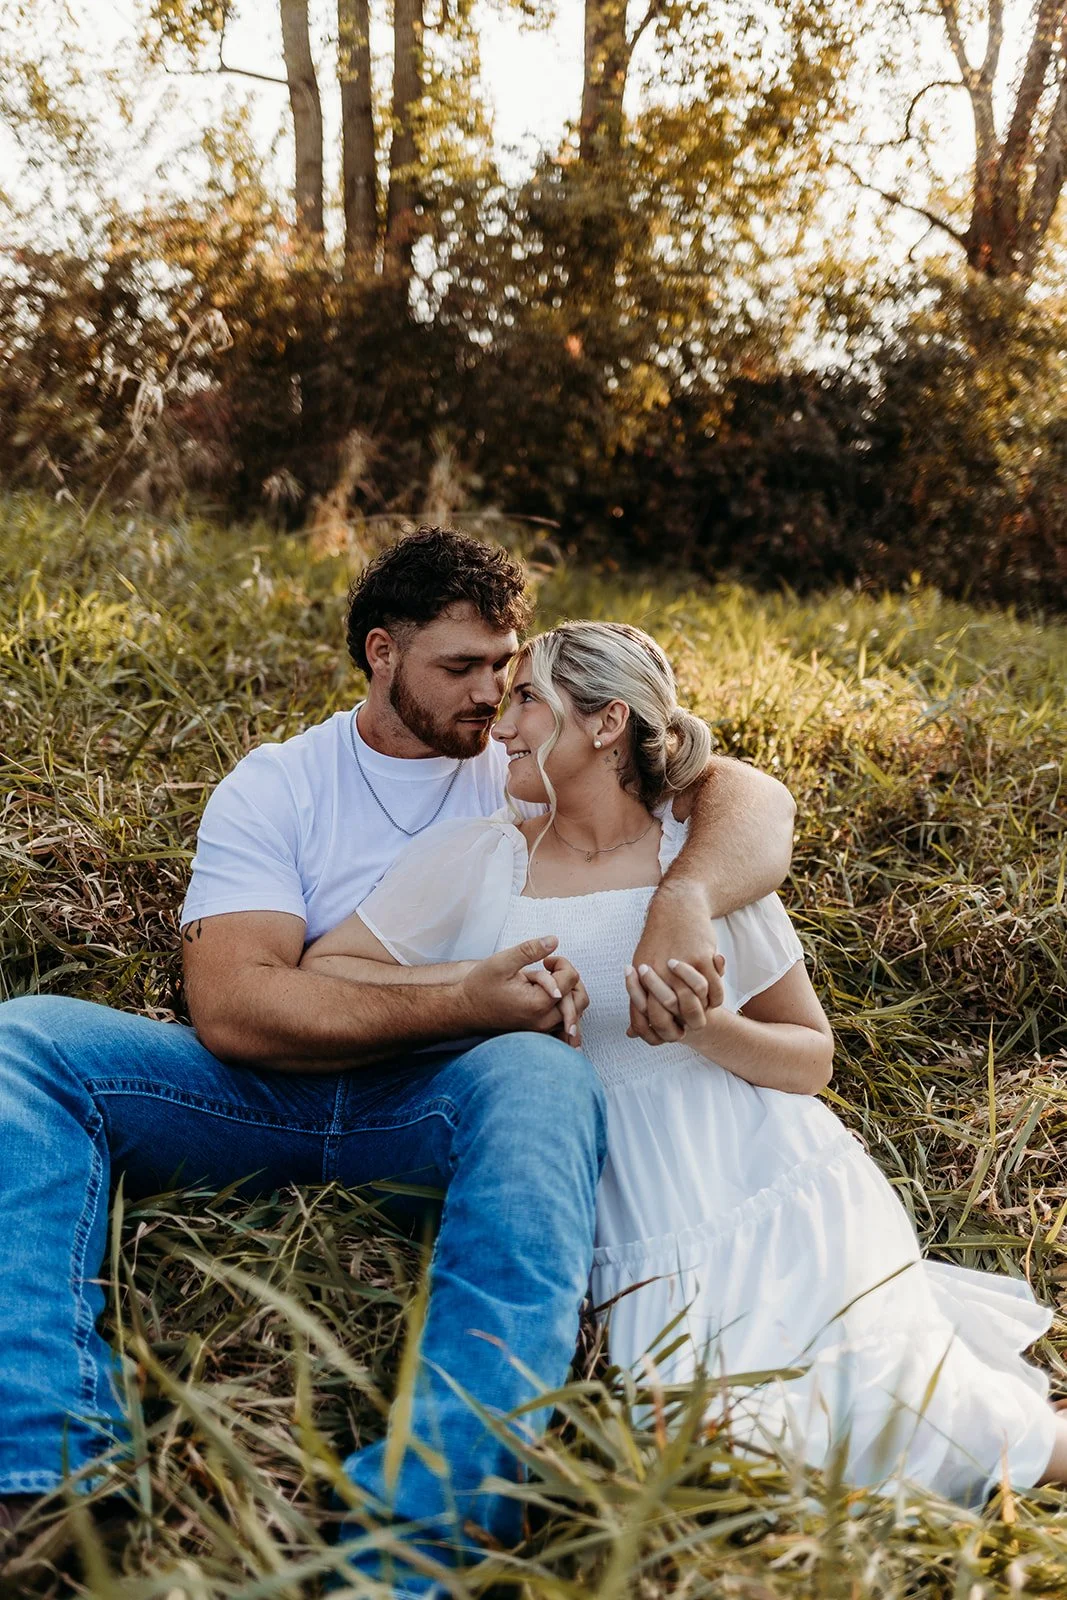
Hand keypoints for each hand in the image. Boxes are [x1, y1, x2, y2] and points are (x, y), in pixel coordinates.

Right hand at [459, 937, 581, 1038]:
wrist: (465, 1011)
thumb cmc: (480, 987)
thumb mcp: (502, 962)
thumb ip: (530, 950)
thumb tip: (554, 940)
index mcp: (538, 1004)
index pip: (570, 978)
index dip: (561, 962)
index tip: (545, 960)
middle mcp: (544, 1022)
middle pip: (580, 999)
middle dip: (569, 979)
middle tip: (550, 970)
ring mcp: (542, 1031)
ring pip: (574, 1013)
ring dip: (567, 994)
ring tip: (546, 984)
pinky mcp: (538, 1034)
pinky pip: (563, 1024)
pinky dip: (564, 1011)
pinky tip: (555, 999)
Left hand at [627, 880, 725, 1045]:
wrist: (677, 907)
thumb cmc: (660, 939)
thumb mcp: (642, 964)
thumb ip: (638, 1001)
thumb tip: (631, 1033)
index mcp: (641, 978)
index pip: (648, 1017)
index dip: (661, 1032)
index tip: (674, 1033)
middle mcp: (658, 974)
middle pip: (672, 1014)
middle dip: (685, 1024)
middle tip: (696, 1024)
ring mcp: (680, 968)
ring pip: (695, 1005)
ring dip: (703, 1011)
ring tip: (706, 1010)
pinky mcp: (701, 959)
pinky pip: (713, 989)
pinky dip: (716, 998)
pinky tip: (715, 998)